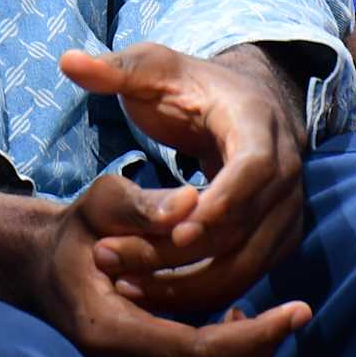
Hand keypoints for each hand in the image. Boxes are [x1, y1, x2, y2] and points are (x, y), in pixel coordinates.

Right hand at [0, 173, 309, 356]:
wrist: (39, 273)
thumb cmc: (78, 233)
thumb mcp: (101, 202)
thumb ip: (143, 204)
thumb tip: (191, 202)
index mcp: (104, 331)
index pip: (195, 353)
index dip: (255, 335)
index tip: (299, 309)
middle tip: (288, 318)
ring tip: (257, 330)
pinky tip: (231, 340)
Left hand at [59, 43, 305, 313]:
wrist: (242, 104)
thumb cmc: (193, 88)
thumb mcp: (155, 69)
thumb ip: (115, 70)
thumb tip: (68, 61)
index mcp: (259, 122)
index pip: (255, 168)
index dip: (222, 202)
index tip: (177, 229)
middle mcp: (285, 169)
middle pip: (243, 226)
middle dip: (180, 254)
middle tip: (115, 260)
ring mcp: (287, 209)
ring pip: (245, 264)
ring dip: (186, 285)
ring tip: (124, 285)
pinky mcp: (278, 239)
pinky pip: (244, 277)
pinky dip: (200, 294)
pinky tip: (149, 293)